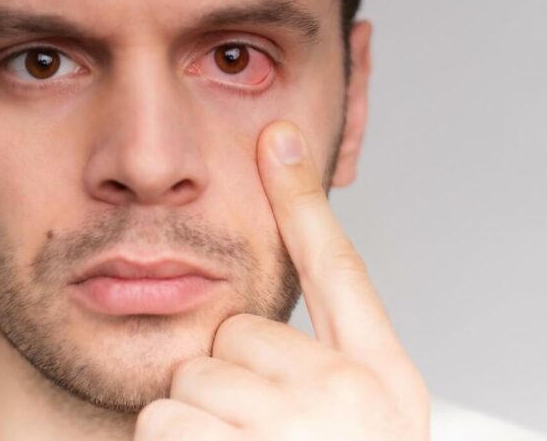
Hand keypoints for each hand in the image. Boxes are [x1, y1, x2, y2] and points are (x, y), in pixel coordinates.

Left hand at [133, 120, 429, 439]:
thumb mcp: (369, 429)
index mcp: (385, 382)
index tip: (278, 136)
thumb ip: (333, 372)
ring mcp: (291, 424)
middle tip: (255, 436)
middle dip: (231, 379)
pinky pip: (161, 419)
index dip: (303, 198)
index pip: (338, 266)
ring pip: (192, 375)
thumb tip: (259, 330)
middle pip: (239, 328)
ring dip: (198, 422)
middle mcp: (346, 394)